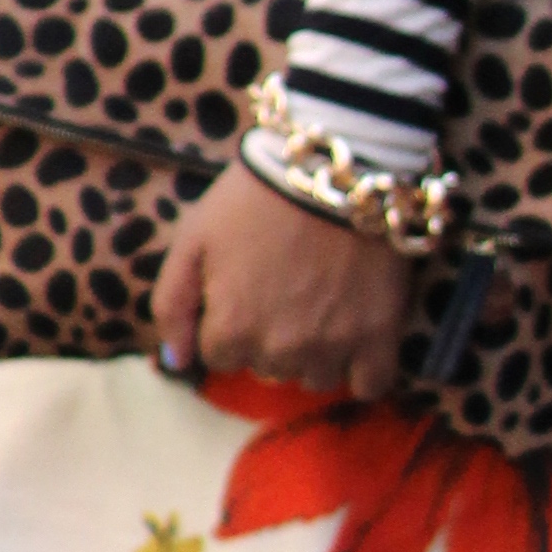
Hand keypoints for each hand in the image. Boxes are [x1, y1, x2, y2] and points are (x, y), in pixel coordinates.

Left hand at [154, 161, 413, 400]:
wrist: (332, 167)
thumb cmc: (255, 197)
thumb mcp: (193, 237)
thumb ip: (172, 304)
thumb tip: (174, 361)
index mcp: (232, 329)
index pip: (220, 357)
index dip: (229, 322)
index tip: (246, 288)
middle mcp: (280, 351)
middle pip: (267, 368)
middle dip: (269, 337)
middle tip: (283, 288)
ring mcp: (332, 347)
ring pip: (315, 378)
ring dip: (313, 352)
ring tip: (320, 303)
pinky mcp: (380, 337)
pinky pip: (371, 384)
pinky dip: (362, 368)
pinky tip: (356, 337)